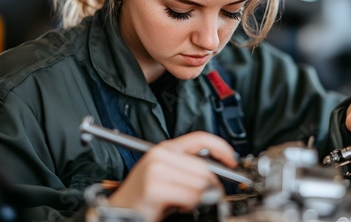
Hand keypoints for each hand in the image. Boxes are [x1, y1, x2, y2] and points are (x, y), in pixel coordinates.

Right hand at [107, 131, 236, 220]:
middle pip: (204, 166)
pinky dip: (190, 205)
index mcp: (164, 149)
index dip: (221, 147)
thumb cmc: (143, 197)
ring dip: (199, 198)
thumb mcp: (167, 175)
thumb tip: (217, 174)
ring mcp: (156, 169)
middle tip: (206, 196)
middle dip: (211, 185)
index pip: (200, 138)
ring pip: (200, 182)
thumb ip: (189, 169)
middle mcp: (160, 155)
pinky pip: (190, 196)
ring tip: (184, 202)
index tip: (232, 160)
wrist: (119, 213)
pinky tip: (177, 206)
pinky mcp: (155, 186)